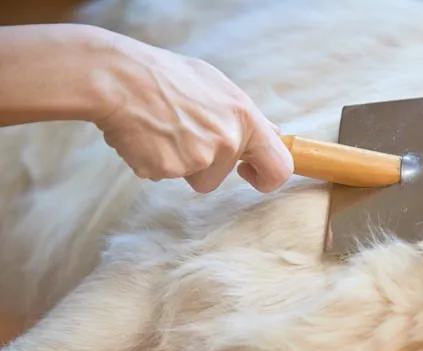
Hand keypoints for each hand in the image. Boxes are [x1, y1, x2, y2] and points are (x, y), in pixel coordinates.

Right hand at [94, 35, 292, 192]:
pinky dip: (154, 160)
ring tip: (162, 129)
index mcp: (245, 119)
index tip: (249, 173)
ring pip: (193, 177)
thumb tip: (272, 134)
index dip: (267, 177)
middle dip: (206, 166)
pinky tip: (145, 135)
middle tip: (183, 137)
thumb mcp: (217, 86)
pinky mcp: (169, 169)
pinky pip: (165, 175)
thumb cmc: (167, 76)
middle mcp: (227, 141)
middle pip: (221, 176)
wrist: (118, 77)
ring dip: (179, 163)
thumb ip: (245, 116)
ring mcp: (198, 158)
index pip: (279, 167)